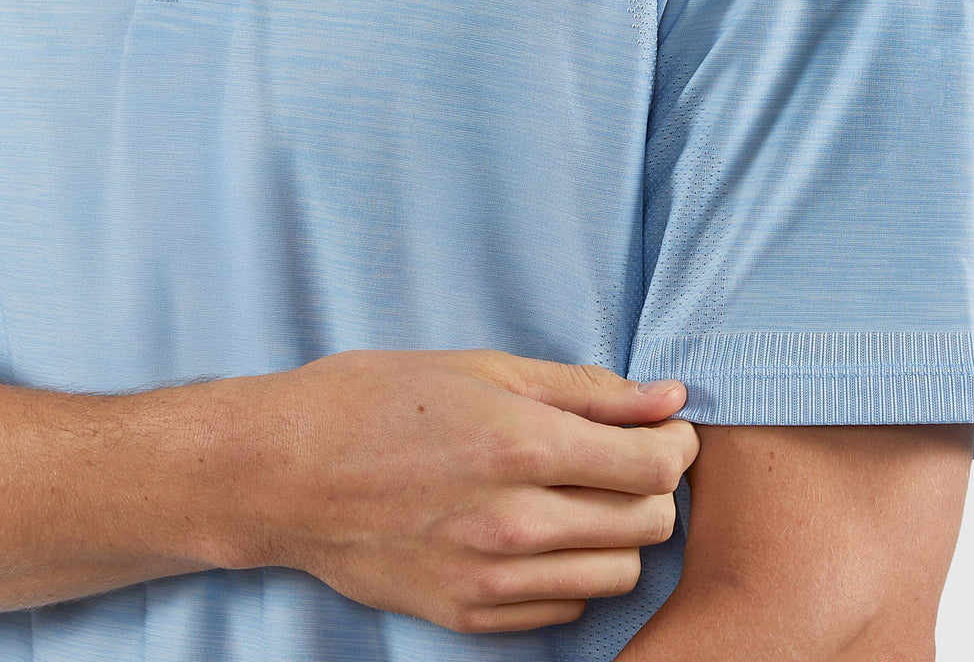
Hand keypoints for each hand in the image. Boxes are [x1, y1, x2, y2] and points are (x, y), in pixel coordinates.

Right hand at [221, 348, 697, 633]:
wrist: (284, 471)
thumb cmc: (380, 399)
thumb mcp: (487, 369)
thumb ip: (587, 390)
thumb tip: (668, 398)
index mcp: (523, 446)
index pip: (653, 468)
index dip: (678, 446)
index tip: (668, 429)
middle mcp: (514, 523)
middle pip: (647, 525)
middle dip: (658, 488)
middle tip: (632, 457)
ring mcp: (490, 580)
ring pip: (618, 576)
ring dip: (622, 535)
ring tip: (589, 495)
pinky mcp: (467, 616)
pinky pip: (565, 609)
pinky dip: (575, 573)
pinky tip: (548, 532)